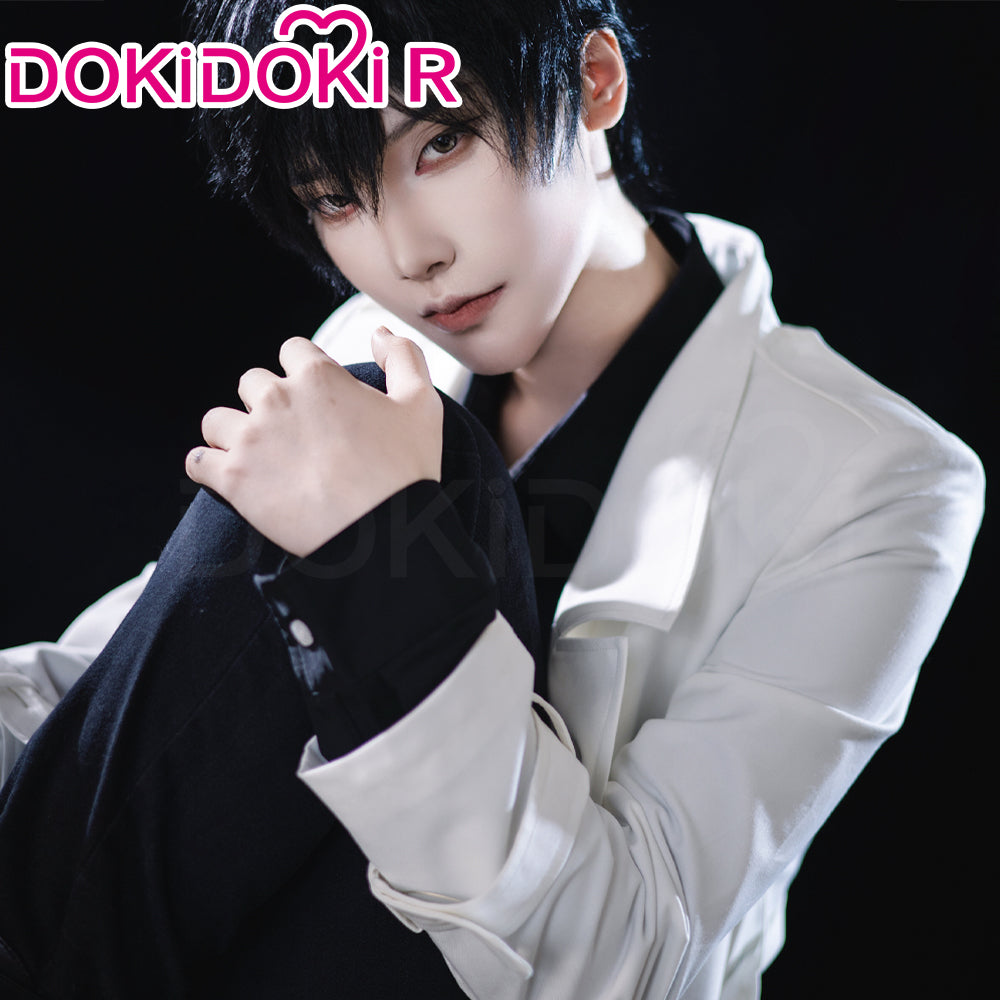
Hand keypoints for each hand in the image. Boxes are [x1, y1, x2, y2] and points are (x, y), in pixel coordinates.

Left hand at [186, 328, 442, 557]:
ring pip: (217, 420)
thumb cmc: (405, 471)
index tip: (315, 401)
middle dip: (267, 403)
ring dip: (233, 434)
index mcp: (319, 376)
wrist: (381, 534)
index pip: (292, 350)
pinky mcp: (232, 478)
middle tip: (291, 436)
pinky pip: (197, 462)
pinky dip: (209, 469)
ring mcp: (250, 438)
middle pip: (251, 382)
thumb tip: (377, 333)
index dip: (303, 373)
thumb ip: (403, 357)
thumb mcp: (422, 405)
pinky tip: (231, 479)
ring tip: (258, 458)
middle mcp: (277, 399)